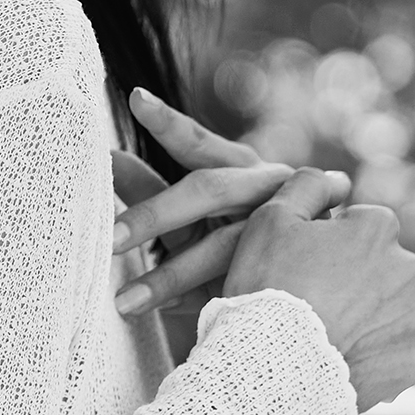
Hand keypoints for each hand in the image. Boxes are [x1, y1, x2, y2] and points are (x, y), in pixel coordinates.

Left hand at [111, 88, 301, 320]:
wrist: (310, 285)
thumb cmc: (240, 233)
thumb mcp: (194, 210)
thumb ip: (152, 186)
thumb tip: (105, 158)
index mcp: (240, 168)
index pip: (199, 142)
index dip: (169, 122)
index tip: (137, 99)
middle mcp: (265, 190)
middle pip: (210, 190)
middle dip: (155, 215)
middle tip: (108, 239)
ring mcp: (283, 231)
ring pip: (224, 248)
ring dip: (170, 277)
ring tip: (122, 302)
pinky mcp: (286, 276)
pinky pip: (237, 288)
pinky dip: (200, 302)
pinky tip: (166, 315)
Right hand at [222, 169, 414, 410]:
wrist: (275, 367)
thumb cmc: (270, 287)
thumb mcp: (270, 219)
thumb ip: (308, 185)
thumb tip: (340, 180)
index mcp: (380, 227)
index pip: (358, 227)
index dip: (326, 246)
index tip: (303, 269)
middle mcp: (412, 268)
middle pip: (381, 268)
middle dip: (356, 280)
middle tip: (315, 304)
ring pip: (393, 309)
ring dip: (371, 317)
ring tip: (329, 335)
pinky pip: (397, 350)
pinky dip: (376, 353)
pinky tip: (343, 358)